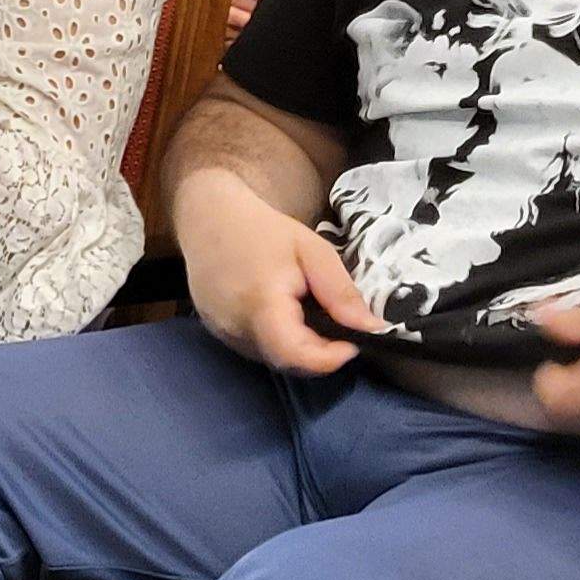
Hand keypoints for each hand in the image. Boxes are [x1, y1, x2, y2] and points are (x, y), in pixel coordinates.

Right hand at [176, 178, 376, 374]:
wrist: (208, 217)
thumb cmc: (262, 229)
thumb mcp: (312, 250)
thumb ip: (340, 292)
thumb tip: (371, 328)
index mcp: (261, 305)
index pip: (296, 356)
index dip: (329, 359)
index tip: (352, 343)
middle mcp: (235, 327)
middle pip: (286, 362)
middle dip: (318, 354)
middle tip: (336, 327)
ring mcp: (221, 332)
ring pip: (271, 358)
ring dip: (297, 348)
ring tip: (307, 315)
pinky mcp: (215, 332)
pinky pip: (254, 348)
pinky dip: (276, 340)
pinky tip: (282, 314)